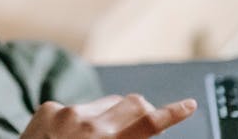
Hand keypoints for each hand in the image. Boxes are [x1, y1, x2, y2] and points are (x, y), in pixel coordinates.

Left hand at [19, 94, 196, 138]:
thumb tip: (143, 134)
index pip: (147, 122)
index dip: (173, 113)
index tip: (189, 105)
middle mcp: (88, 124)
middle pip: (133, 102)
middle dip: (144, 110)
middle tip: (143, 125)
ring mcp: (66, 112)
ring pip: (104, 104)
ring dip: (109, 118)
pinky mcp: (48, 107)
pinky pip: (76, 107)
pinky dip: (79, 120)